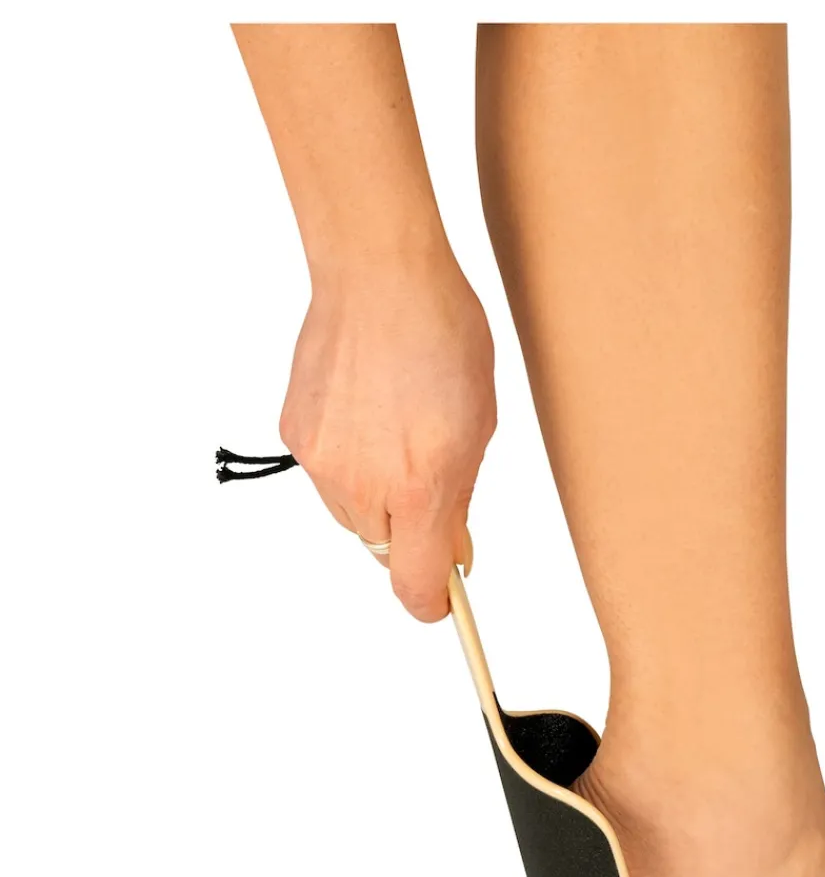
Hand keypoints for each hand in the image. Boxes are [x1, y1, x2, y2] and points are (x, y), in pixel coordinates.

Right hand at [279, 256, 495, 620]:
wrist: (378, 274)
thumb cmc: (443, 338)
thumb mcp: (478, 426)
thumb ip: (459, 498)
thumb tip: (451, 552)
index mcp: (420, 486)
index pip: (414, 582)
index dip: (432, 602)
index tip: (442, 602)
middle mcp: (363, 484)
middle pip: (383, 551)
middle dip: (409, 534)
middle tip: (432, 487)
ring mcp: (321, 461)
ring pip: (351, 516)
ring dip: (377, 500)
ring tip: (398, 436)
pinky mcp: (294, 436)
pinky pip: (325, 477)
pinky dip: (348, 463)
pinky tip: (368, 416)